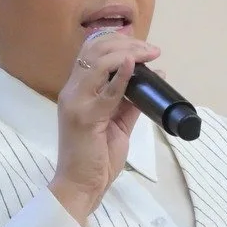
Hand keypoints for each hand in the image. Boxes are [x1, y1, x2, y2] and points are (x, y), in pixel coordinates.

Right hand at [51, 30, 160, 225]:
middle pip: (95, 49)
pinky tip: (133, 65)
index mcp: (77, 91)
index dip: (117, 40)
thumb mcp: (118, 125)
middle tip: (152, 50)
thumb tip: (153, 79)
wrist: (81, 186)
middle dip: (127, 43)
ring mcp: (76, 103)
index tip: (144, 46)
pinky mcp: (85, 117)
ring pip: (99, 62)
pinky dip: (121, 75)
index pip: (92, 51)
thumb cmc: (96, 159)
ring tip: (149, 54)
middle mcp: (72, 91)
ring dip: (128, 53)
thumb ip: (130, 103)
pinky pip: (106, 91)